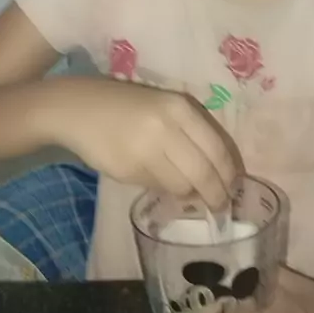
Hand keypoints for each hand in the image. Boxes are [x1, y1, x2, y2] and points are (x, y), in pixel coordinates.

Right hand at [51, 77, 239, 207]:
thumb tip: (219, 172)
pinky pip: (158, 187)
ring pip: (182, 186)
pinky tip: (160, 180)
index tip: (235, 186)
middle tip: (221, 205)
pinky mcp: (127, 170)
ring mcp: (145, 150)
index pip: (218, 149)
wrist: (78, 109)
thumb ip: (192, 132)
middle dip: (216, 195)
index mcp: (181, 108)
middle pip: (204, 173)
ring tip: (190, 193)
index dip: (230, 174)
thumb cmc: (129, 107)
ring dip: (190, 195)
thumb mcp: (166, 107)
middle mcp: (166, 127)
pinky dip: (165, 189)